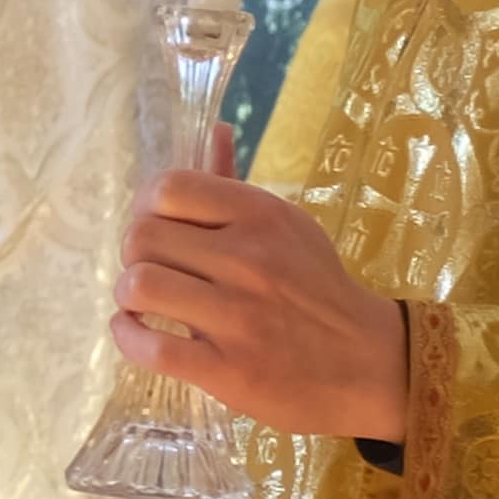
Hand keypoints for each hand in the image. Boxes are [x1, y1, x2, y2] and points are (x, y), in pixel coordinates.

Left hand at [110, 155, 412, 440]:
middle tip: (151, 269)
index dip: (145, 208)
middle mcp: (249, 260)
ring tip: (144, 303)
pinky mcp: (230, 370)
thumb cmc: (316, 289)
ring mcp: (239, 317)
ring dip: (129, 296)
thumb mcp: (287, 227)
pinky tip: (138, 332)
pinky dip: (129, 336)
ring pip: (139, 286)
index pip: (167, 188)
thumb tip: (214, 129)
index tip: (157, 229)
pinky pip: (150, 346)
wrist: (369, 363)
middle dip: (134, 254)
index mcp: (261, 216)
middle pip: (141, 237)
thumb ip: (234, 186)